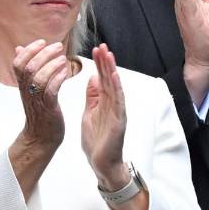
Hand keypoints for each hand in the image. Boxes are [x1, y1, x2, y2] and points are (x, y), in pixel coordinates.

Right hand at [13, 39, 71, 150]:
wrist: (41, 137)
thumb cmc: (39, 110)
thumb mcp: (29, 87)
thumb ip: (25, 67)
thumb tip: (19, 49)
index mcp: (22, 85)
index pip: (18, 63)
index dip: (29, 50)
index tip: (42, 42)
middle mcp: (27, 91)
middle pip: (28, 67)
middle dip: (44, 53)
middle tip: (58, 46)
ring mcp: (36, 99)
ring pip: (39, 78)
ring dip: (52, 65)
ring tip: (63, 59)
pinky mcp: (48, 108)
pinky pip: (50, 91)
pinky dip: (58, 79)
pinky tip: (66, 73)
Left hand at [81, 44, 128, 188]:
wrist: (102, 164)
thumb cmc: (97, 141)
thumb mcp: (89, 113)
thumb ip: (92, 96)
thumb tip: (92, 77)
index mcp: (104, 103)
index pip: (102, 79)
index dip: (99, 64)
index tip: (96, 49)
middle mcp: (113, 105)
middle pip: (109, 80)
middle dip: (106, 62)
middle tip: (102, 45)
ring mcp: (117, 112)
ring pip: (115, 87)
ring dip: (111, 70)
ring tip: (108, 55)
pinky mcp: (119, 122)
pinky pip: (118, 102)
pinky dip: (116, 88)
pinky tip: (113, 76)